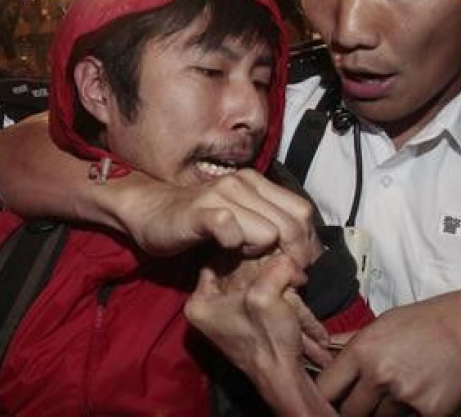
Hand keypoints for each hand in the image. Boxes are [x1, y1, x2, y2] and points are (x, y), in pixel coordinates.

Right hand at [113, 168, 321, 266]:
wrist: (151, 212)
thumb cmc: (200, 222)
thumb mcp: (242, 220)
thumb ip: (270, 226)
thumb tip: (306, 253)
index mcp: (258, 183)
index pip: (303, 212)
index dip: (309, 242)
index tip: (302, 265)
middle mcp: (244, 183)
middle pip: (292, 224)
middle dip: (295, 256)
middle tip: (285, 275)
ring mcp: (222, 195)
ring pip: (268, 231)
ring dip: (266, 255)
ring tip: (251, 262)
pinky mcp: (200, 212)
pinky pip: (231, 229)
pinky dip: (236, 245)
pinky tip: (229, 250)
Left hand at [185, 254, 336, 414]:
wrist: (286, 377)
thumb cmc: (267, 341)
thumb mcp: (267, 295)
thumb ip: (276, 266)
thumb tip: (287, 255)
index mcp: (201, 303)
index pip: (215, 260)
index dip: (240, 246)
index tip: (259, 237)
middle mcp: (212, 309)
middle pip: (239, 269)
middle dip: (267, 263)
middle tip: (283, 255)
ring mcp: (233, 315)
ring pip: (257, 281)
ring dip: (280, 278)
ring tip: (295, 273)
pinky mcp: (252, 320)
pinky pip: (267, 296)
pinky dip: (285, 294)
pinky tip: (300, 285)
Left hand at [316, 286, 460, 416]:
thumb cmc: (432, 321)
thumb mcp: (386, 323)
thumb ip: (355, 345)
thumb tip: (324, 356)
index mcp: (363, 349)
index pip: (326, 389)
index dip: (326, 399)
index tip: (332, 402)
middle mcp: (379, 373)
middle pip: (349, 413)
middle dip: (358, 409)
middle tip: (375, 396)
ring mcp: (404, 395)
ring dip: (389, 411)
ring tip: (408, 385)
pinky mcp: (430, 411)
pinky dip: (417, 413)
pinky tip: (427, 392)